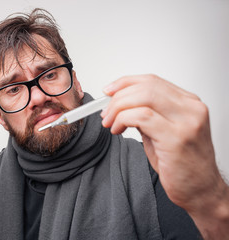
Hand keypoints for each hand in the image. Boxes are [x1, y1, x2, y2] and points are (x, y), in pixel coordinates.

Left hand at [100, 74, 222, 210]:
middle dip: (118, 97)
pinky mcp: (176, 137)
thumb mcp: (162, 132)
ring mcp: (187, 121)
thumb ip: (146, 115)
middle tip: (106, 113)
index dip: (125, 83)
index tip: (109, 90)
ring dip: (118, 108)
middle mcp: (191, 108)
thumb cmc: (182, 164)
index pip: (152, 80)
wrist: (200, 191)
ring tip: (110, 122)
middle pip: (146, 86)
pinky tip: (118, 130)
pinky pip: (142, 117)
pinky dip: (123, 119)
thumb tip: (122, 104)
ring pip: (144, 97)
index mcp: (189, 104)